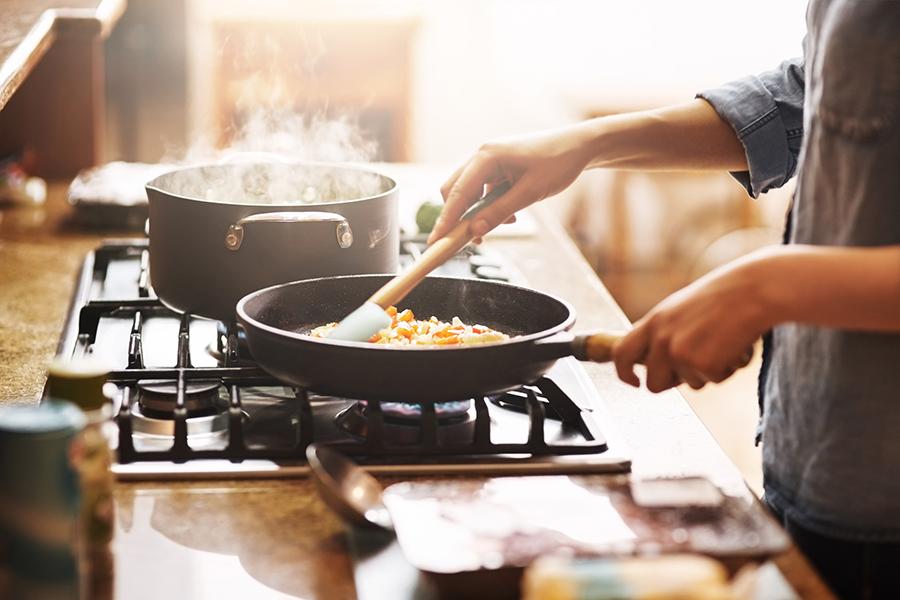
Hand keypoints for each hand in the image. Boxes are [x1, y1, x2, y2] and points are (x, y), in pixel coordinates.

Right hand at [428, 125, 593, 243]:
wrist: (579, 146)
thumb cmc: (558, 164)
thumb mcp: (530, 193)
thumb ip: (500, 212)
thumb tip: (475, 231)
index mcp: (487, 156)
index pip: (457, 193)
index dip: (445, 220)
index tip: (436, 241)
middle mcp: (482, 155)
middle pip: (455, 191)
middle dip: (460, 217)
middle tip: (471, 240)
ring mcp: (488, 160)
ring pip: (469, 192)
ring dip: (478, 213)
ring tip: (504, 224)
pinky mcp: (497, 167)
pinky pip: (483, 190)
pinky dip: (489, 206)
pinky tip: (511, 214)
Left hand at [613, 253, 775, 391]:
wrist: (752, 291)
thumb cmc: (723, 297)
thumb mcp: (680, 309)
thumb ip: (664, 332)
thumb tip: (654, 360)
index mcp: (653, 322)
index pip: (622, 354)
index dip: (624, 373)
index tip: (633, 382)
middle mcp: (661, 339)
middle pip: (654, 384)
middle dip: (673, 383)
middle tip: (697, 365)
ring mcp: (680, 353)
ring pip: (690, 385)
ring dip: (708, 371)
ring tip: (722, 343)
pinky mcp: (703, 365)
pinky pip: (714, 381)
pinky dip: (728, 369)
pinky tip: (735, 346)